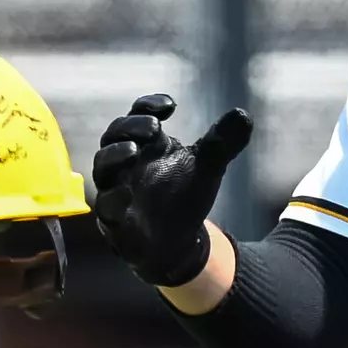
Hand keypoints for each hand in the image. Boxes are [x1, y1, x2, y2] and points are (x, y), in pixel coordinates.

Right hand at [91, 94, 252, 286]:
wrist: (178, 242)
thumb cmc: (183, 195)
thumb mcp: (208, 166)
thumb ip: (223, 142)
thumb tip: (243, 114)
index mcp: (148, 145)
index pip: (138, 115)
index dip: (148, 105)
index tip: (170, 105)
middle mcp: (127, 163)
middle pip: (115, 136)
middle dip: (130, 127)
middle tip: (154, 127)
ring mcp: (116, 189)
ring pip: (103, 168)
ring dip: (115, 156)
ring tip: (134, 151)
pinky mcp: (114, 220)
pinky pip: (105, 207)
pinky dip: (113, 199)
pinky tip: (128, 194)